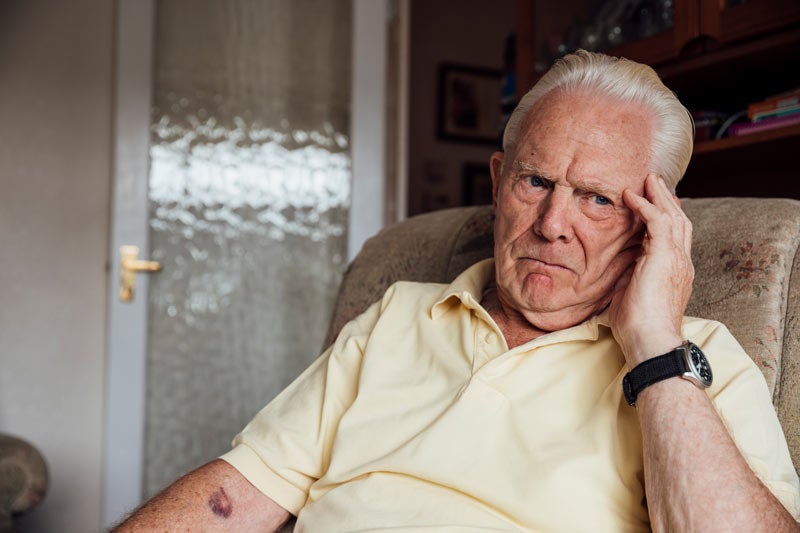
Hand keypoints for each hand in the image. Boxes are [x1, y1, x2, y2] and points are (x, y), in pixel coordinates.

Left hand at [607, 174, 693, 366]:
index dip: (667, 218)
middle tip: (654, 183)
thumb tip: (613, 271)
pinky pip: (657, 221)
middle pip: (679, 221)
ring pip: (672, 216)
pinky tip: (631, 196)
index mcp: (675, 273)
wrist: (649, 340)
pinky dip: (645, 206)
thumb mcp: (629, 296)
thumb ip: (626, 279)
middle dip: (666, 200)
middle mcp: (681, 263)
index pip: (674, 238)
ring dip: (658, 196)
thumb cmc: (637, 328)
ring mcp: (676, 259)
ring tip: (647, 181)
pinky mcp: (664, 256)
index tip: (655, 204)